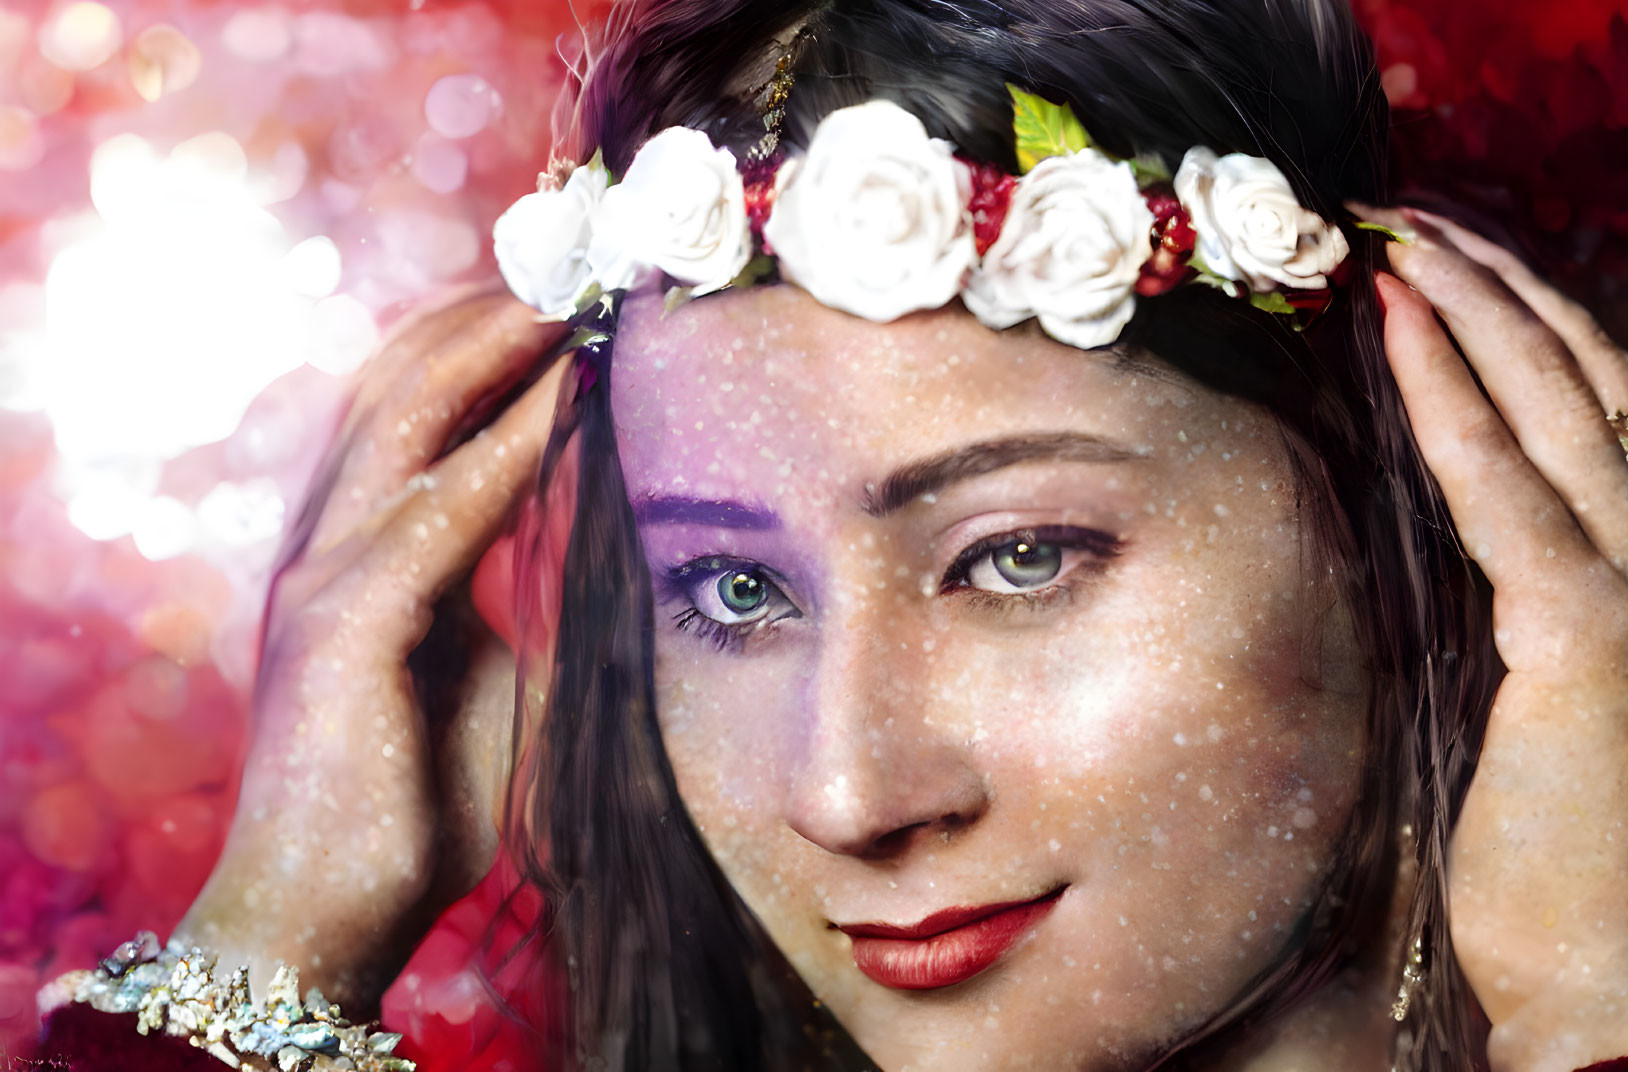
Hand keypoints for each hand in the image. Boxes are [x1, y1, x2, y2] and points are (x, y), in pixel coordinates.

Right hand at [175, 283, 567, 1011]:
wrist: (327, 920)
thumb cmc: (412, 808)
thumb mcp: (491, 682)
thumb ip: (527, 605)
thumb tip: (607, 553)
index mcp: (351, 552)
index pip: (404, 410)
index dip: (477, 346)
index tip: (564, 302)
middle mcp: (324, 542)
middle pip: (394, 383)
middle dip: (483, 316)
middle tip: (574, 267)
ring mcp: (322, 575)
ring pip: (405, 417)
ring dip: (496, 348)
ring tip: (575, 297)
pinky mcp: (343, 625)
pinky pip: (439, 506)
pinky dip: (510, 443)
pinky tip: (570, 402)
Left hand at [1349, 202, 1627, 1070]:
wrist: (1601, 957)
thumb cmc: (1552, 841)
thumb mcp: (1540, 690)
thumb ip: (1517, 593)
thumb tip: (1439, 515)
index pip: (1608, 399)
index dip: (1533, 317)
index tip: (1450, 260)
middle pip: (1589, 371)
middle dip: (1498, 281)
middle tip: (1409, 218)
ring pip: (1557, 400)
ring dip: (1474, 305)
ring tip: (1396, 240)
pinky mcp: (1586, 629)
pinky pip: (1506, 483)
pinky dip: (1451, 397)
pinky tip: (1398, 332)